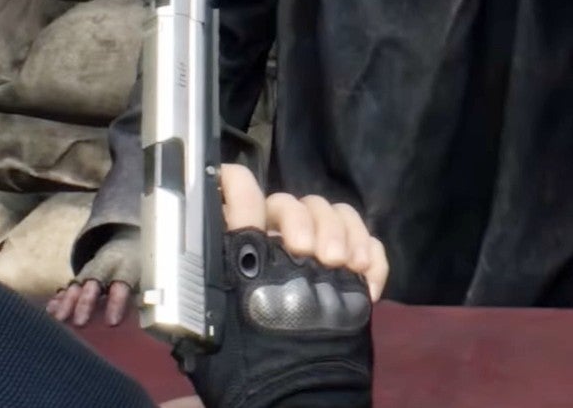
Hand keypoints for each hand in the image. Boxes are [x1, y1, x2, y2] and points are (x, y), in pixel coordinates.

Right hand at [49, 231, 140, 327]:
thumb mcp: (149, 277)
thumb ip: (146, 296)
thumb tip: (151, 317)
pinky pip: (68, 286)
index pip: (121, 284)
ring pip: (77, 284)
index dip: (116, 302)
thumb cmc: (142, 270)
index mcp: (128, 266)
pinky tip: (51, 309)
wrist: (127, 243)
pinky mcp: (81, 276)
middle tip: (80, 323)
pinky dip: (60, 298)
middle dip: (86, 302)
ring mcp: (92, 270)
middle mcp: (107, 266)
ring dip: (67, 302)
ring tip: (59, 318)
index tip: (112, 323)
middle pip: (94, 282)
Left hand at [182, 165, 386, 407]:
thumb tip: (198, 243)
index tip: (240, 188)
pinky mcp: (354, 267)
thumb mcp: (217, 328)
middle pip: (293, 204)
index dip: (238, 185)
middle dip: (306, 222)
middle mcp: (280, 243)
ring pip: (333, 211)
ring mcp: (320, 252)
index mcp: (244, 251)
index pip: (237, 198)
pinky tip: (369, 287)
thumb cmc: (251, 365)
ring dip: (343, 234)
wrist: (300, 394)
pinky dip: (374, 257)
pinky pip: (369, 241)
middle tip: (316, 256)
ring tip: (345, 267)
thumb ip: (210, 285)